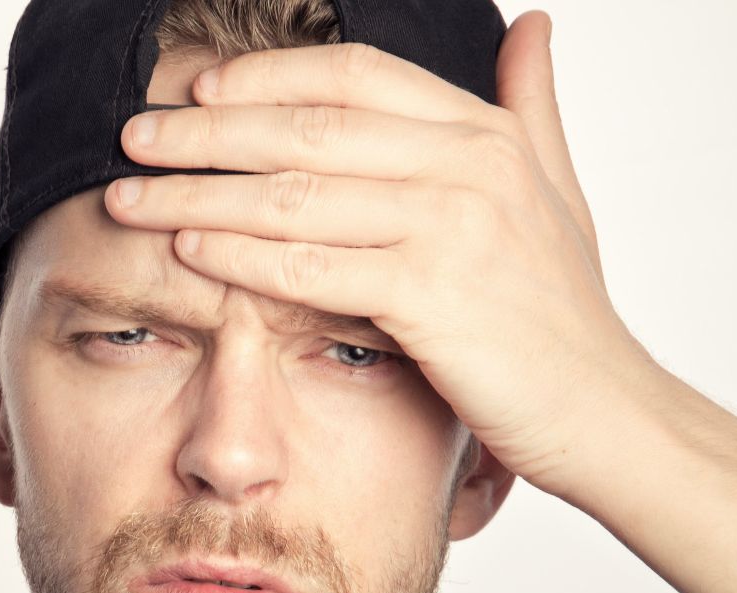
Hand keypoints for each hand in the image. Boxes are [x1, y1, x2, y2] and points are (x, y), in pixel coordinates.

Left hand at [106, 10, 665, 498]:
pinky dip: (239, 256)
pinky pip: (310, 266)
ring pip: (292, 195)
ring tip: (130, 197)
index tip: (196, 89)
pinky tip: (185, 250)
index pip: (353, 75)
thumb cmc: (564, 312)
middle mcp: (469, 165)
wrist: (606, 411)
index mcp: (485, 132)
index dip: (266, 76)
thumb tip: (530, 25)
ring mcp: (452, 228)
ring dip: (198, 193)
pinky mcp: (432, 298)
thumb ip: (530, 108)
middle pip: (305, 127)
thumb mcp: (556, 191)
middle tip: (132, 136)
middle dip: (205, 131)